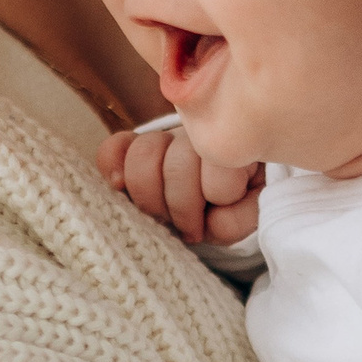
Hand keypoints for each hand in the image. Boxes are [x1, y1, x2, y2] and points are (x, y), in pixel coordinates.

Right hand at [98, 126, 262, 245]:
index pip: (219, 165)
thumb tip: (210, 220)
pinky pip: (114, 147)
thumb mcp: (249, 213)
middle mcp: (196, 134)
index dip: (220, 195)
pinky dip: (112, 165)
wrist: (226, 188)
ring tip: (161, 218)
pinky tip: (119, 186)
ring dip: (149, 196)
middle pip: (176, 165)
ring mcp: (164, 139)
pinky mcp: (134, 149)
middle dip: (180, 205)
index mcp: (231, 144)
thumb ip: (239, 218)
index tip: (216, 218)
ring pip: (143, 155)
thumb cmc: (237, 201)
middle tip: (187, 227)